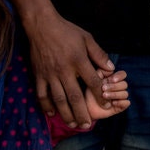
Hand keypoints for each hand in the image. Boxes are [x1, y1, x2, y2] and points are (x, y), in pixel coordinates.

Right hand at [23, 8, 114, 127]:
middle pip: (75, 96)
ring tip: (73, 124)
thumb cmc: (66, 31)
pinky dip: (46, 105)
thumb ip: (99, 54)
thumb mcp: (87, 38)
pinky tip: (52, 113)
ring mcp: (50, 74)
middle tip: (88, 125)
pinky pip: (42, 94)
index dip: (101, 95)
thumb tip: (111, 69)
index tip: (107, 105)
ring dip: (66, 113)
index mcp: (79, 60)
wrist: (42, 25)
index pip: (93, 82)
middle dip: (82, 112)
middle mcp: (64, 70)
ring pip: (59, 99)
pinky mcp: (39, 75)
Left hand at [83, 69, 130, 120]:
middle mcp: (118, 88)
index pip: (122, 75)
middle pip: (124, 84)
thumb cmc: (89, 92)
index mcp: (113, 80)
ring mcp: (119, 98)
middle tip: (103, 88)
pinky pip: (127, 103)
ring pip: (125, 93)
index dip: (119, 76)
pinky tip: (112, 103)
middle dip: (114, 86)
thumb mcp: (93, 79)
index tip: (111, 79)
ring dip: (115, 94)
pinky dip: (121, 102)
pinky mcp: (120, 107)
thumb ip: (101, 71)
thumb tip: (111, 69)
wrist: (86, 107)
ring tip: (104, 96)